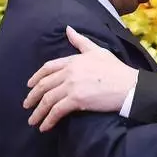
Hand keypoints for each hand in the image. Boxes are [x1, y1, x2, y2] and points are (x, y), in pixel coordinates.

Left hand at [24, 27, 139, 130]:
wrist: (130, 86)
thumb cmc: (117, 70)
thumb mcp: (98, 51)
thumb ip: (81, 41)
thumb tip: (68, 29)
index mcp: (73, 60)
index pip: (48, 67)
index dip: (36, 77)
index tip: (29, 85)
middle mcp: (69, 72)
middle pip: (44, 85)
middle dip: (32, 96)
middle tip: (27, 105)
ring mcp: (72, 86)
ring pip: (47, 100)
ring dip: (38, 112)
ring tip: (33, 121)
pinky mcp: (77, 100)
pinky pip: (57, 111)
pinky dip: (48, 120)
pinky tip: (44, 127)